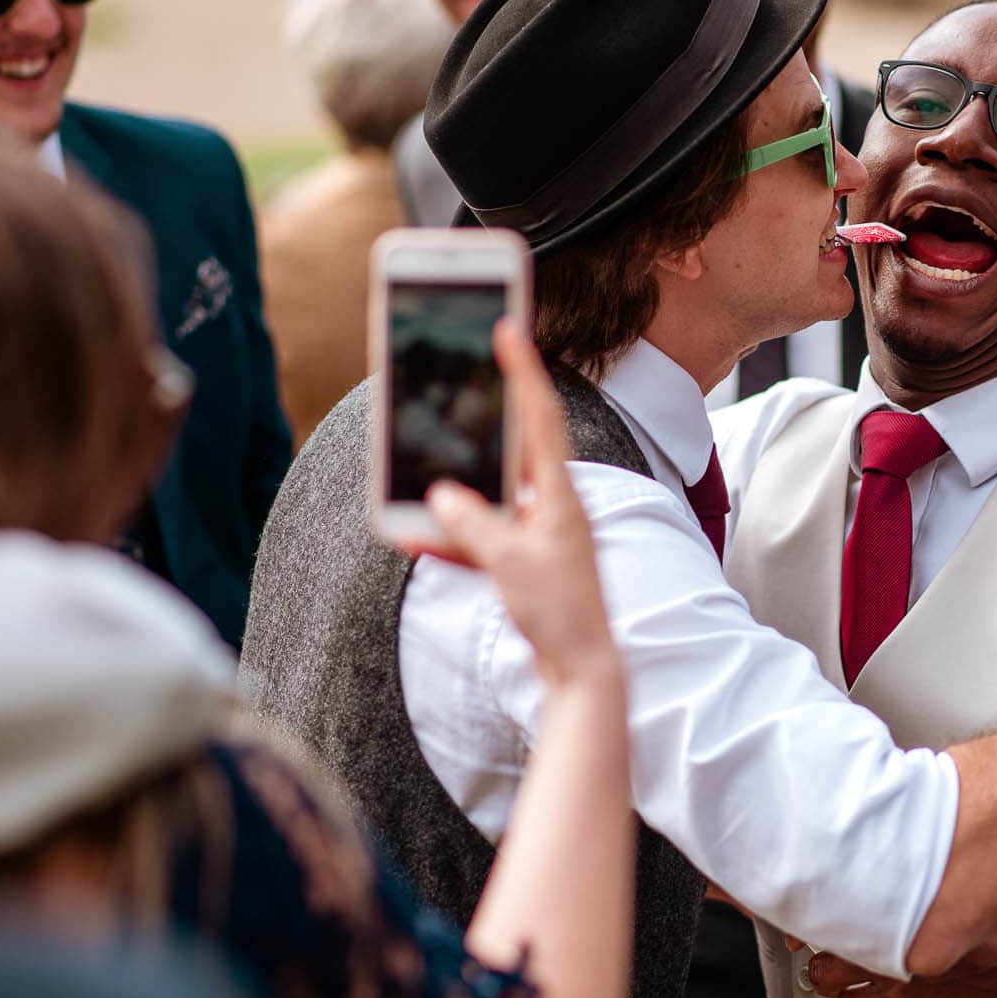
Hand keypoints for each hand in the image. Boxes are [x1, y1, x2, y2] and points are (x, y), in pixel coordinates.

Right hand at [407, 319, 616, 684]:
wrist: (583, 671)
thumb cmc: (560, 613)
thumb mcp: (510, 563)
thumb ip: (472, 526)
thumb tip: (441, 497)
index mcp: (561, 494)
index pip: (540, 418)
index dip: (522, 371)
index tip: (508, 326)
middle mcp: (554, 506)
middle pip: (511, 448)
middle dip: (481, 419)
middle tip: (457, 377)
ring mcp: (540, 534)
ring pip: (489, 495)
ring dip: (455, 487)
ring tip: (418, 465)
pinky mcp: (526, 563)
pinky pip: (481, 539)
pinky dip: (451, 538)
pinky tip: (413, 536)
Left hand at [807, 918, 996, 997]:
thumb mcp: (957, 912)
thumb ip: (919, 913)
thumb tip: (896, 905)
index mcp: (903, 937)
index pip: (836, 936)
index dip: (818, 937)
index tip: (812, 936)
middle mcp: (896, 975)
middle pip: (828, 977)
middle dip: (828, 972)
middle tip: (834, 968)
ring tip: (866, 993)